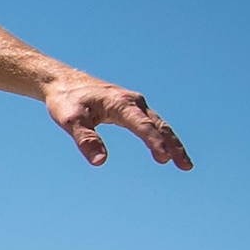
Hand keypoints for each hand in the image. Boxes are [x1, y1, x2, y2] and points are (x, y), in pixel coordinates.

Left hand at [44, 73, 190, 169]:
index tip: (164, 158)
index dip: (153, 142)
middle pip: (159, 125)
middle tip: (185, 166)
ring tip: (184, 165)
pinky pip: (152, 124)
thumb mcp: (70, 121)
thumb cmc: (66, 101)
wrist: (64, 82)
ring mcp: (134, 105)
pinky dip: (162, 137)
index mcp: (120, 103)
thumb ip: (86, 140)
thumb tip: (100, 162)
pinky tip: (166, 151)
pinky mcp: (131, 110)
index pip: (141, 125)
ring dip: (173, 144)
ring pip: (159, 125)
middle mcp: (132, 102)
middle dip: (173, 146)